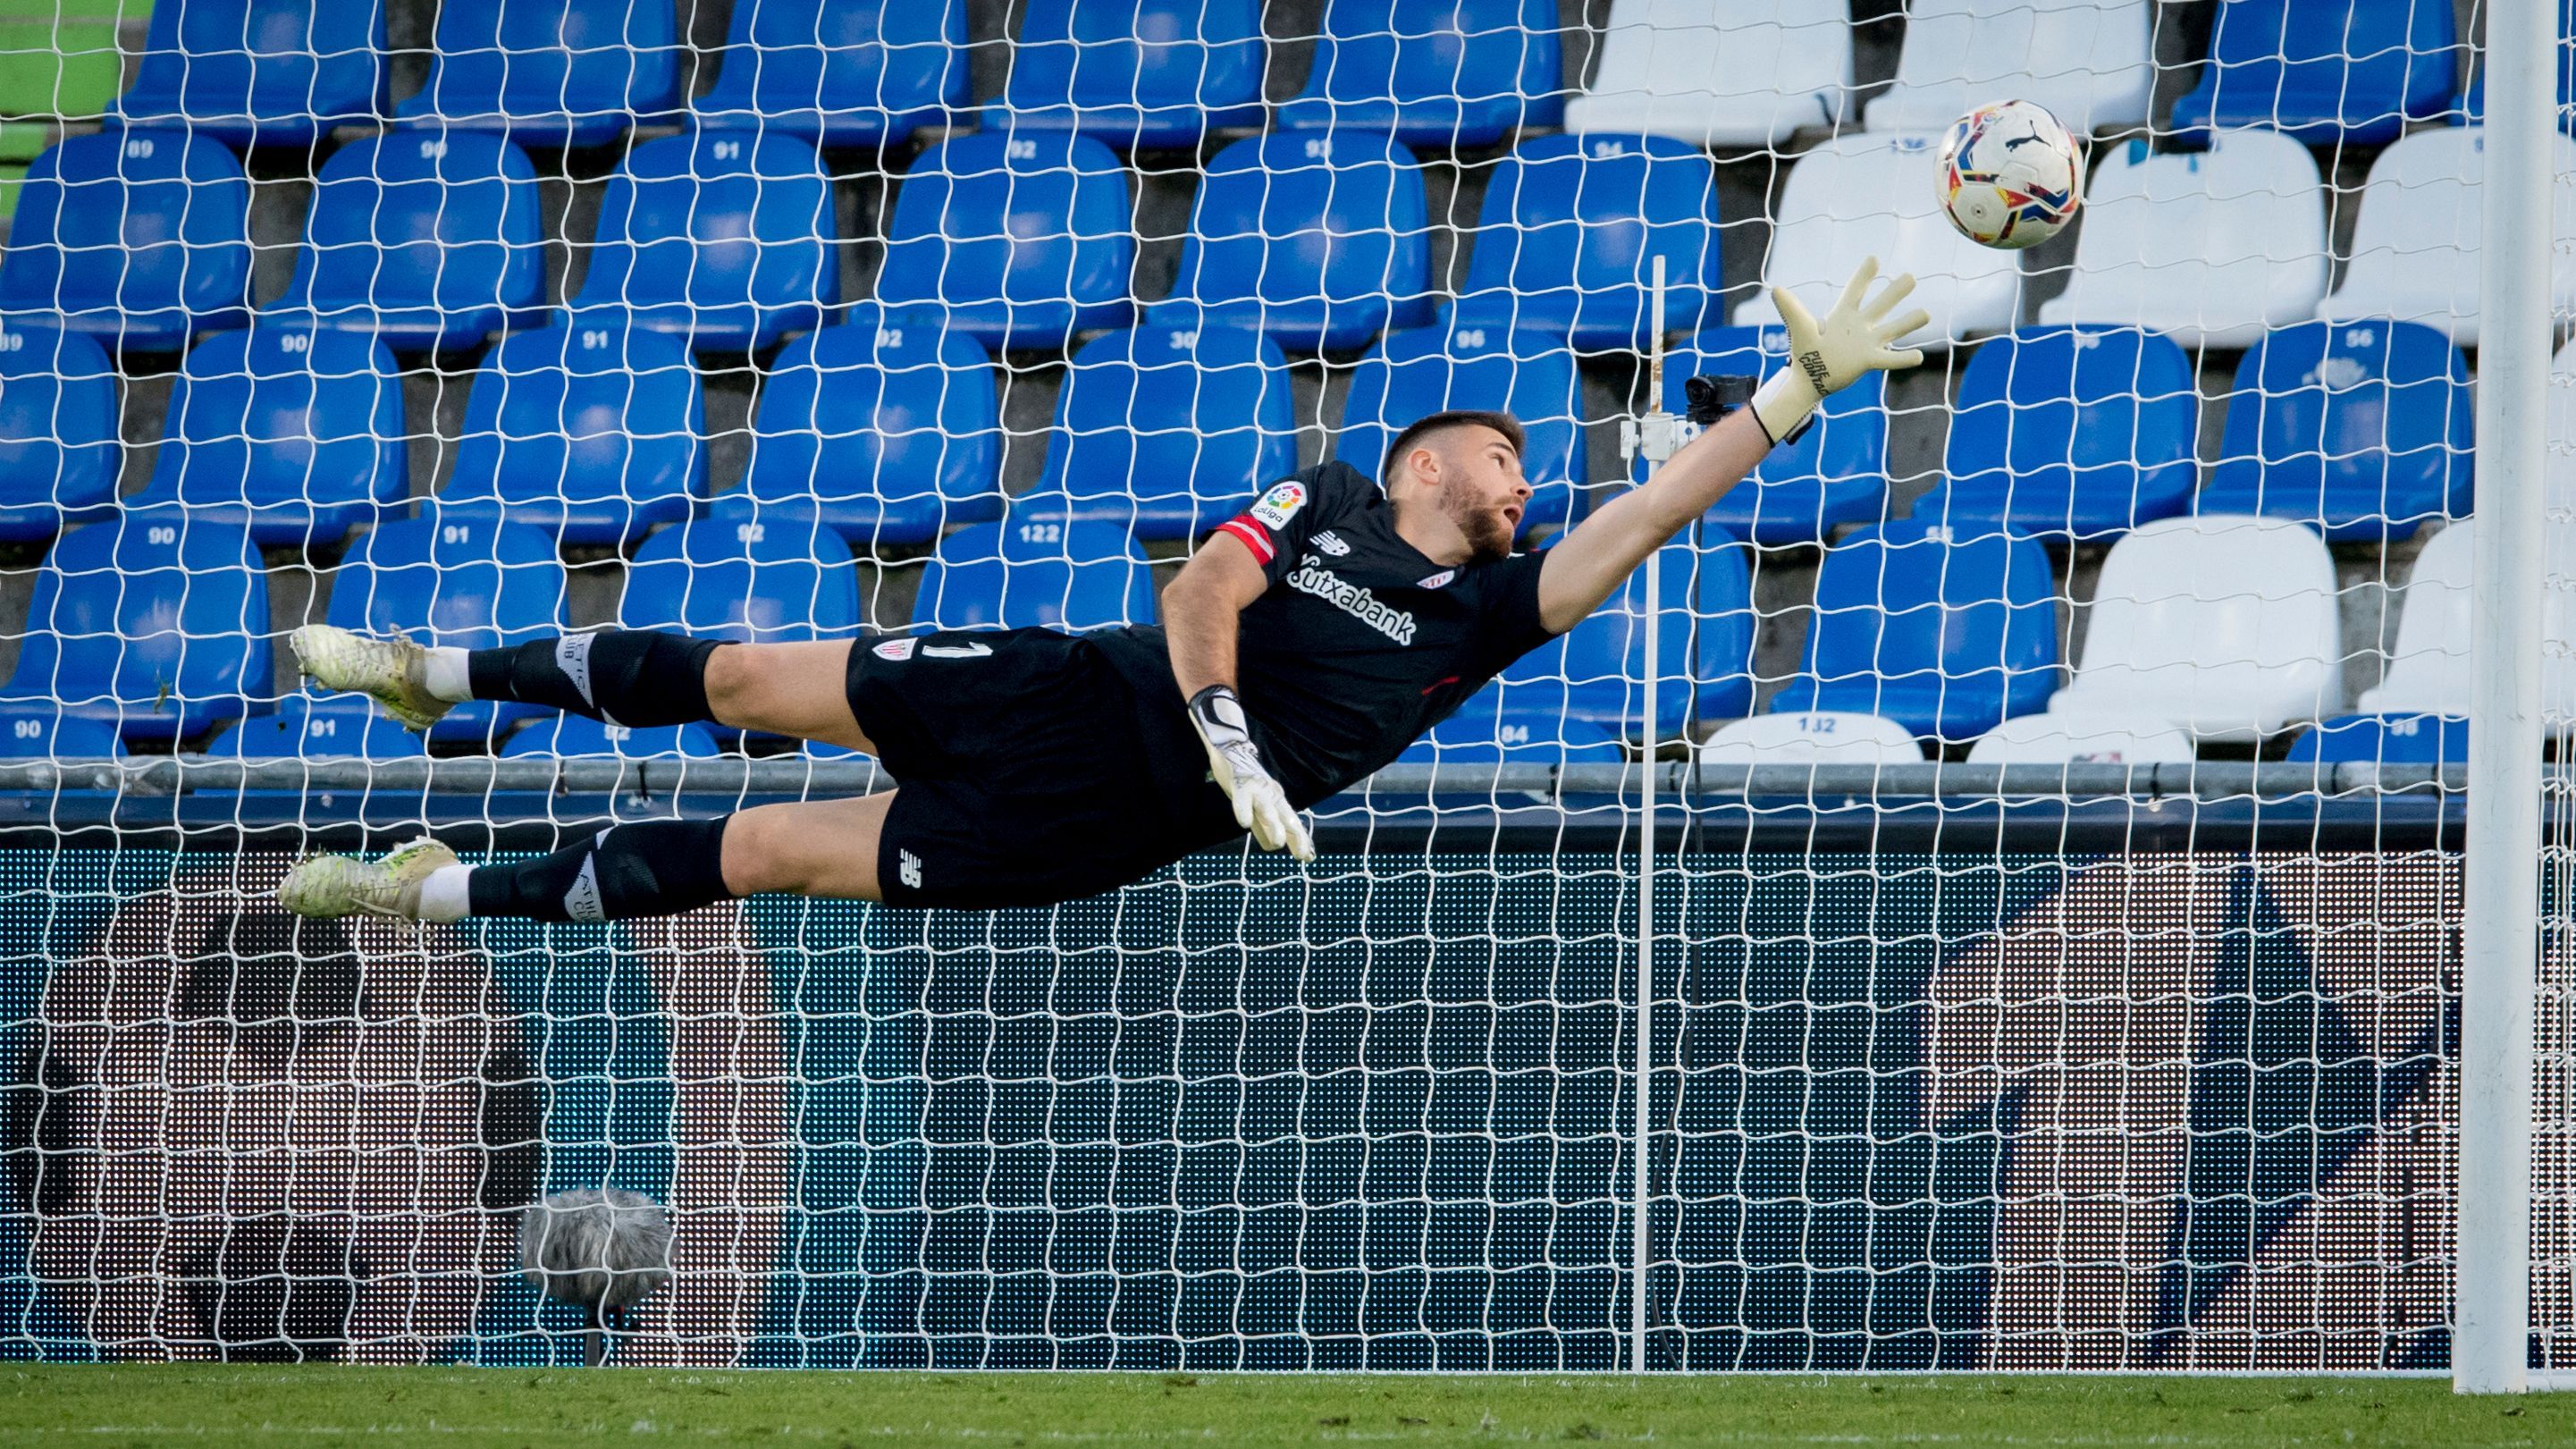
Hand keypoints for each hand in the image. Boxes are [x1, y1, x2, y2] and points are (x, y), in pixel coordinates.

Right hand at [1187, 685, 1315, 861]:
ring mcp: (1256, 788)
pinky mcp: (1240, 783)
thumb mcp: (1257, 806)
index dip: (1300, 840)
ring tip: (1277, 842)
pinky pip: (1241, 798)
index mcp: (1277, 800)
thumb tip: (1274, 846)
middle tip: (1302, 855)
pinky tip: (1243, 823)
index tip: (1309, 858)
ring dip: (1273, 825)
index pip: (1292, 822)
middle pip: (1287, 817)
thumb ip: (1264, 825)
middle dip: (1295, 836)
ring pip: (1267, 808)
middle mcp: (1271, 794)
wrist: (1230, 748)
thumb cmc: (1245, 782)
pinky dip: (1242, 810)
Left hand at [1751, 255, 1931, 444]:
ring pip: (1892, 329)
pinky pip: (1889, 359)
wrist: (1809, 377)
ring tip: (1927, 313)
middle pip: (1880, 305)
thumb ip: (1791, 309)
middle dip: (1895, 292)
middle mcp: (1859, 325)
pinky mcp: (1868, 361)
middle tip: (1911, 277)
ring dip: (1908, 323)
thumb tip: (1775, 288)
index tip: (1873, 259)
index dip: (1863, 276)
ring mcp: (1867, 343)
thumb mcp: (1799, 327)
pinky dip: (1903, 359)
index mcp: (1843, 314)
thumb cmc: (1806, 350)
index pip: (1855, 291)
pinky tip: (1919, 356)